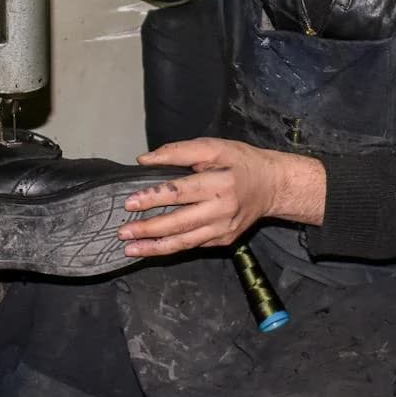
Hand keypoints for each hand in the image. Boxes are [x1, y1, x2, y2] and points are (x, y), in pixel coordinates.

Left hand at [118, 138, 325, 258]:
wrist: (272, 186)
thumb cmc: (241, 162)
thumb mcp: (214, 147)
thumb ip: (178, 152)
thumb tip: (144, 160)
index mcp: (221, 183)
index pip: (180, 192)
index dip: (154, 198)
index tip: (130, 203)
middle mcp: (223, 210)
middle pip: (180, 223)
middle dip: (149, 229)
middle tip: (123, 232)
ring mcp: (224, 229)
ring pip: (185, 242)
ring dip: (155, 247)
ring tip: (131, 249)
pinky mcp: (224, 239)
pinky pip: (193, 245)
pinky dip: (171, 248)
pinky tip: (152, 248)